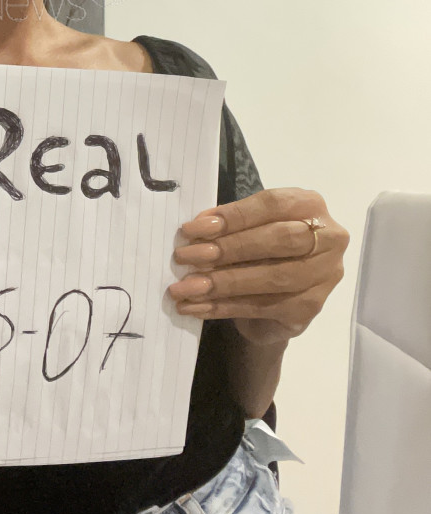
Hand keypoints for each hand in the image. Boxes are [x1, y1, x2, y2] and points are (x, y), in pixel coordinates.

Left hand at [168, 188, 348, 344]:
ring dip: (222, 282)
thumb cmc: (260, 250)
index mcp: (309, 205)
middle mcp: (329, 238)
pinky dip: (224, 307)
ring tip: (185, 286)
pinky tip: (195, 307)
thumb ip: (229, 224)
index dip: (232, 216)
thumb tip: (196, 230)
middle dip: (227, 249)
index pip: (272, 205)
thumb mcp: (248, 227)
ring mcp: (324, 276)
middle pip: (277, 240)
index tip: (192, 228)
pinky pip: (264, 307)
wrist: (277, 301)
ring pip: (272, 277)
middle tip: (185, 257)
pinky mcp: (311, 308)